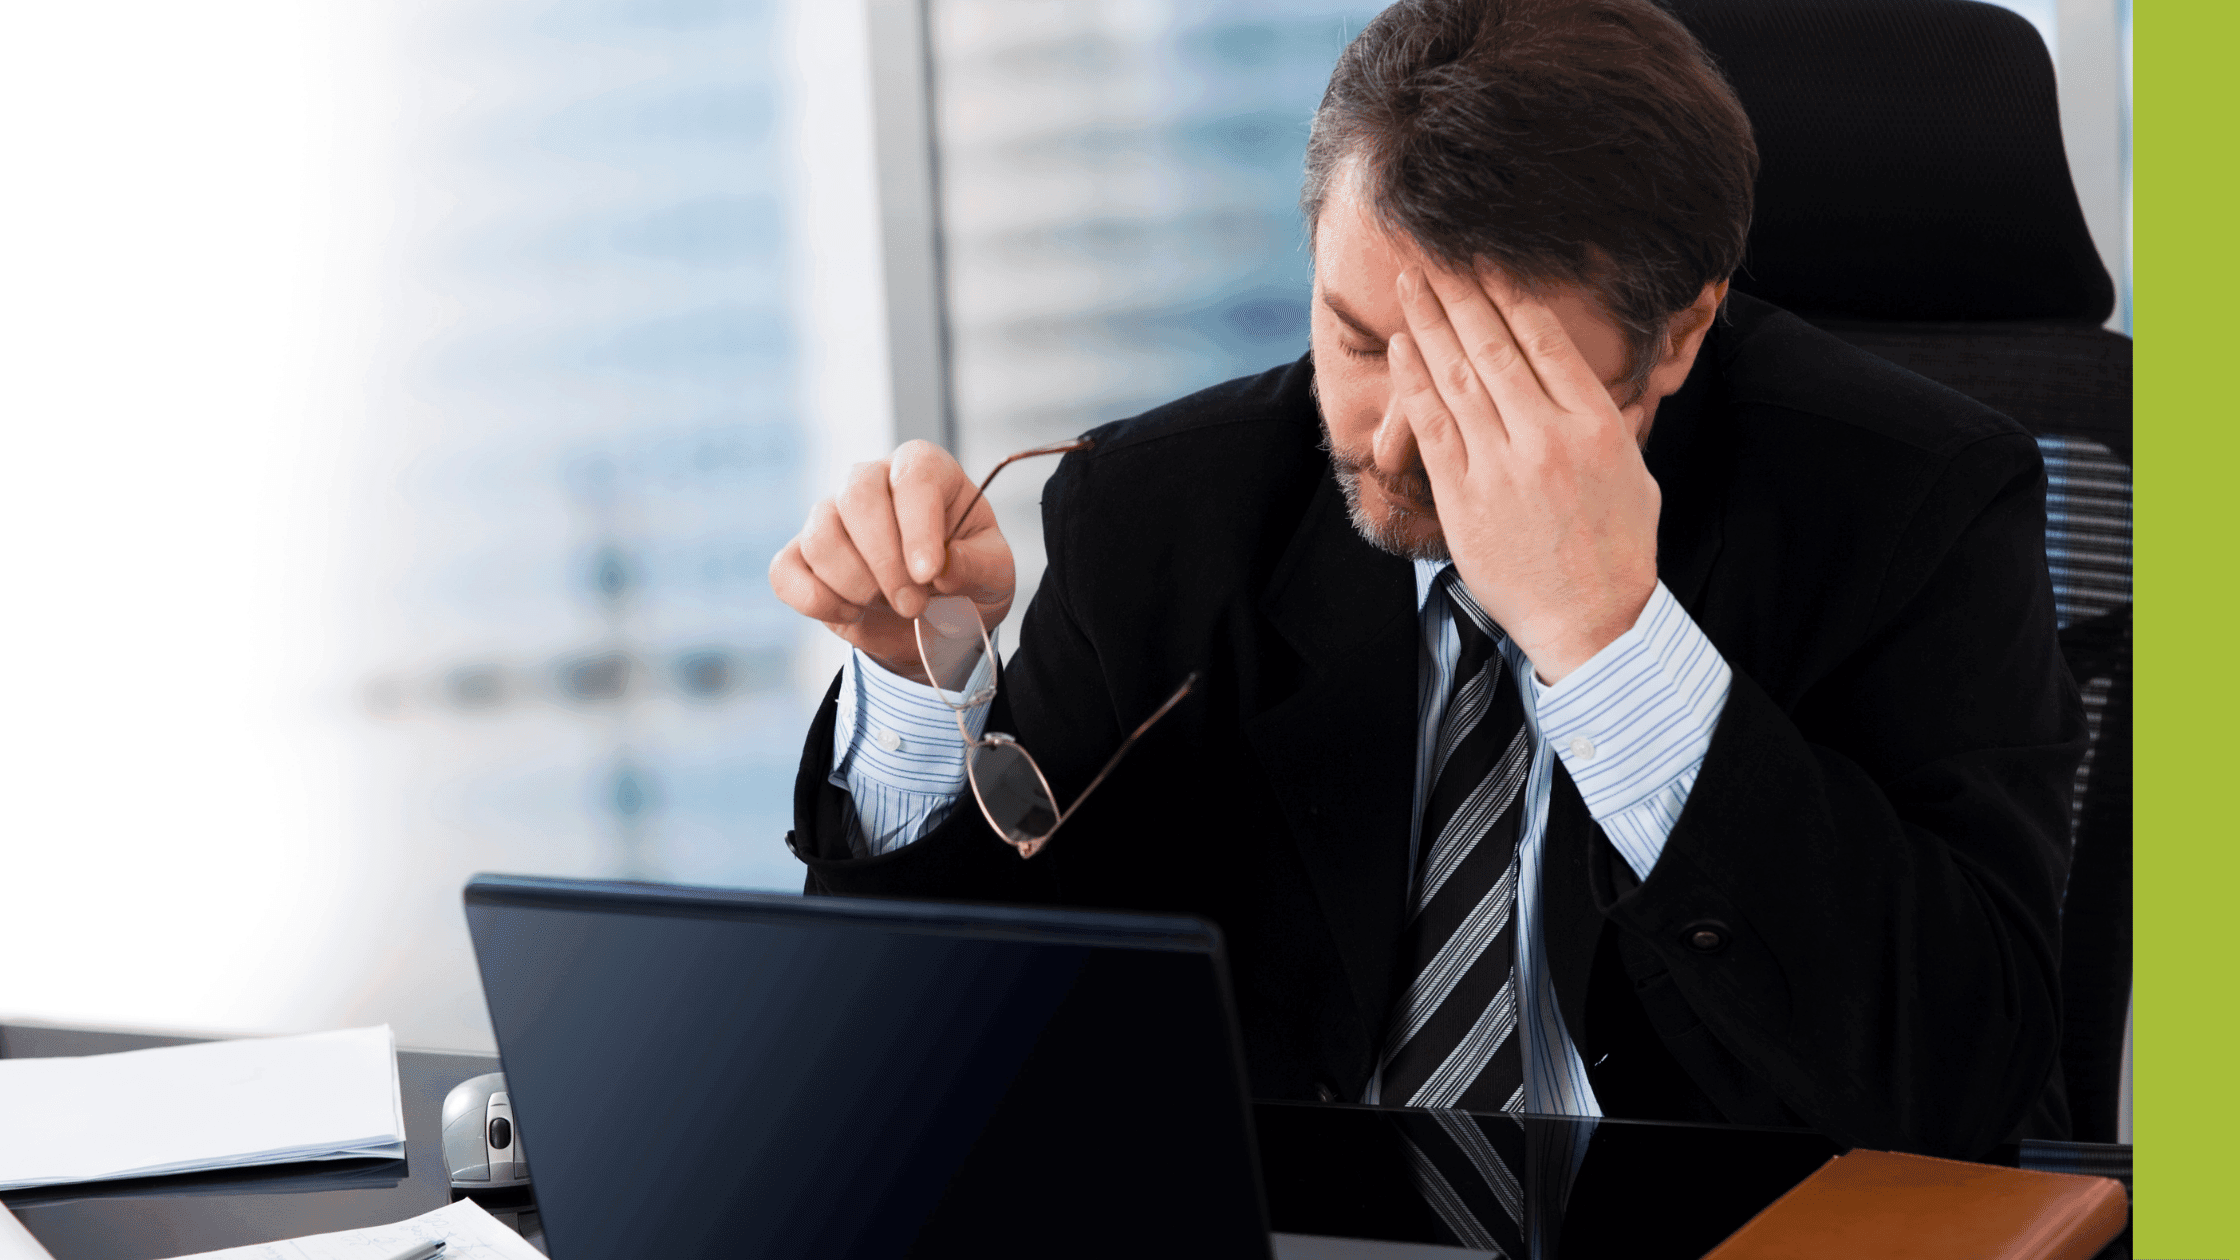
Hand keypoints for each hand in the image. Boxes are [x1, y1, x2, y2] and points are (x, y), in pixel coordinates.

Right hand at [768, 440, 1014, 682]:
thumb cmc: (968, 580)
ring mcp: (831, 515)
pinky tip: (851, 612)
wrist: (936, 620)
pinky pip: (785, 571)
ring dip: (855, 584)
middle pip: (856, 495)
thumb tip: (942, 567)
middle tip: (914, 605)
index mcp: (926, 471)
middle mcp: (873, 480)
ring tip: (888, 606)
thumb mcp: (996, 575)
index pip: (913, 475)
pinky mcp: (802, 555)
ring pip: (820, 535)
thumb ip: (977, 566)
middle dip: (885, 561)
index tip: (929, 574)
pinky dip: (816, 600)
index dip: (918, 525)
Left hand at [1386, 267, 1660, 683]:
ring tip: (1409, 284)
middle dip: (1458, 293)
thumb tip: (1577, 376)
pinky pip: (1433, 427)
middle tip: (1432, 255)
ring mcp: (1501, 467)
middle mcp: (1546, 437)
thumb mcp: (1633, 470)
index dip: (1509, 293)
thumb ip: (1604, 418)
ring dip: (1429, 325)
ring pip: (1457, 378)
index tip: (1486, 260)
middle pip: (1493, 347)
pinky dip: (1414, 383)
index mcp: (1594, 424)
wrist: (1594, 622)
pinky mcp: (1465, 498)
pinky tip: (1402, 349)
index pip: (1545, 340)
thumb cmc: (1618, 549)